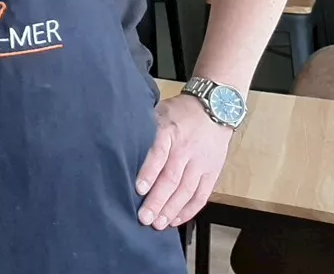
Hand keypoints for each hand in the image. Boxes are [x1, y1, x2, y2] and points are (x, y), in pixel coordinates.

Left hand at [135, 94, 231, 229]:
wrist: (215, 108)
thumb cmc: (179, 112)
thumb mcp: (158, 111)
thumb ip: (143, 128)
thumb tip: (118, 140)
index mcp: (169, 132)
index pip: (158, 154)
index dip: (149, 172)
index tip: (139, 189)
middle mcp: (186, 149)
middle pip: (172, 178)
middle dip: (158, 200)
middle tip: (145, 217)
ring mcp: (201, 163)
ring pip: (187, 191)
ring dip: (172, 209)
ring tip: (159, 224)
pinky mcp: (212, 172)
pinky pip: (202, 195)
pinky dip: (190, 210)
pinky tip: (176, 220)